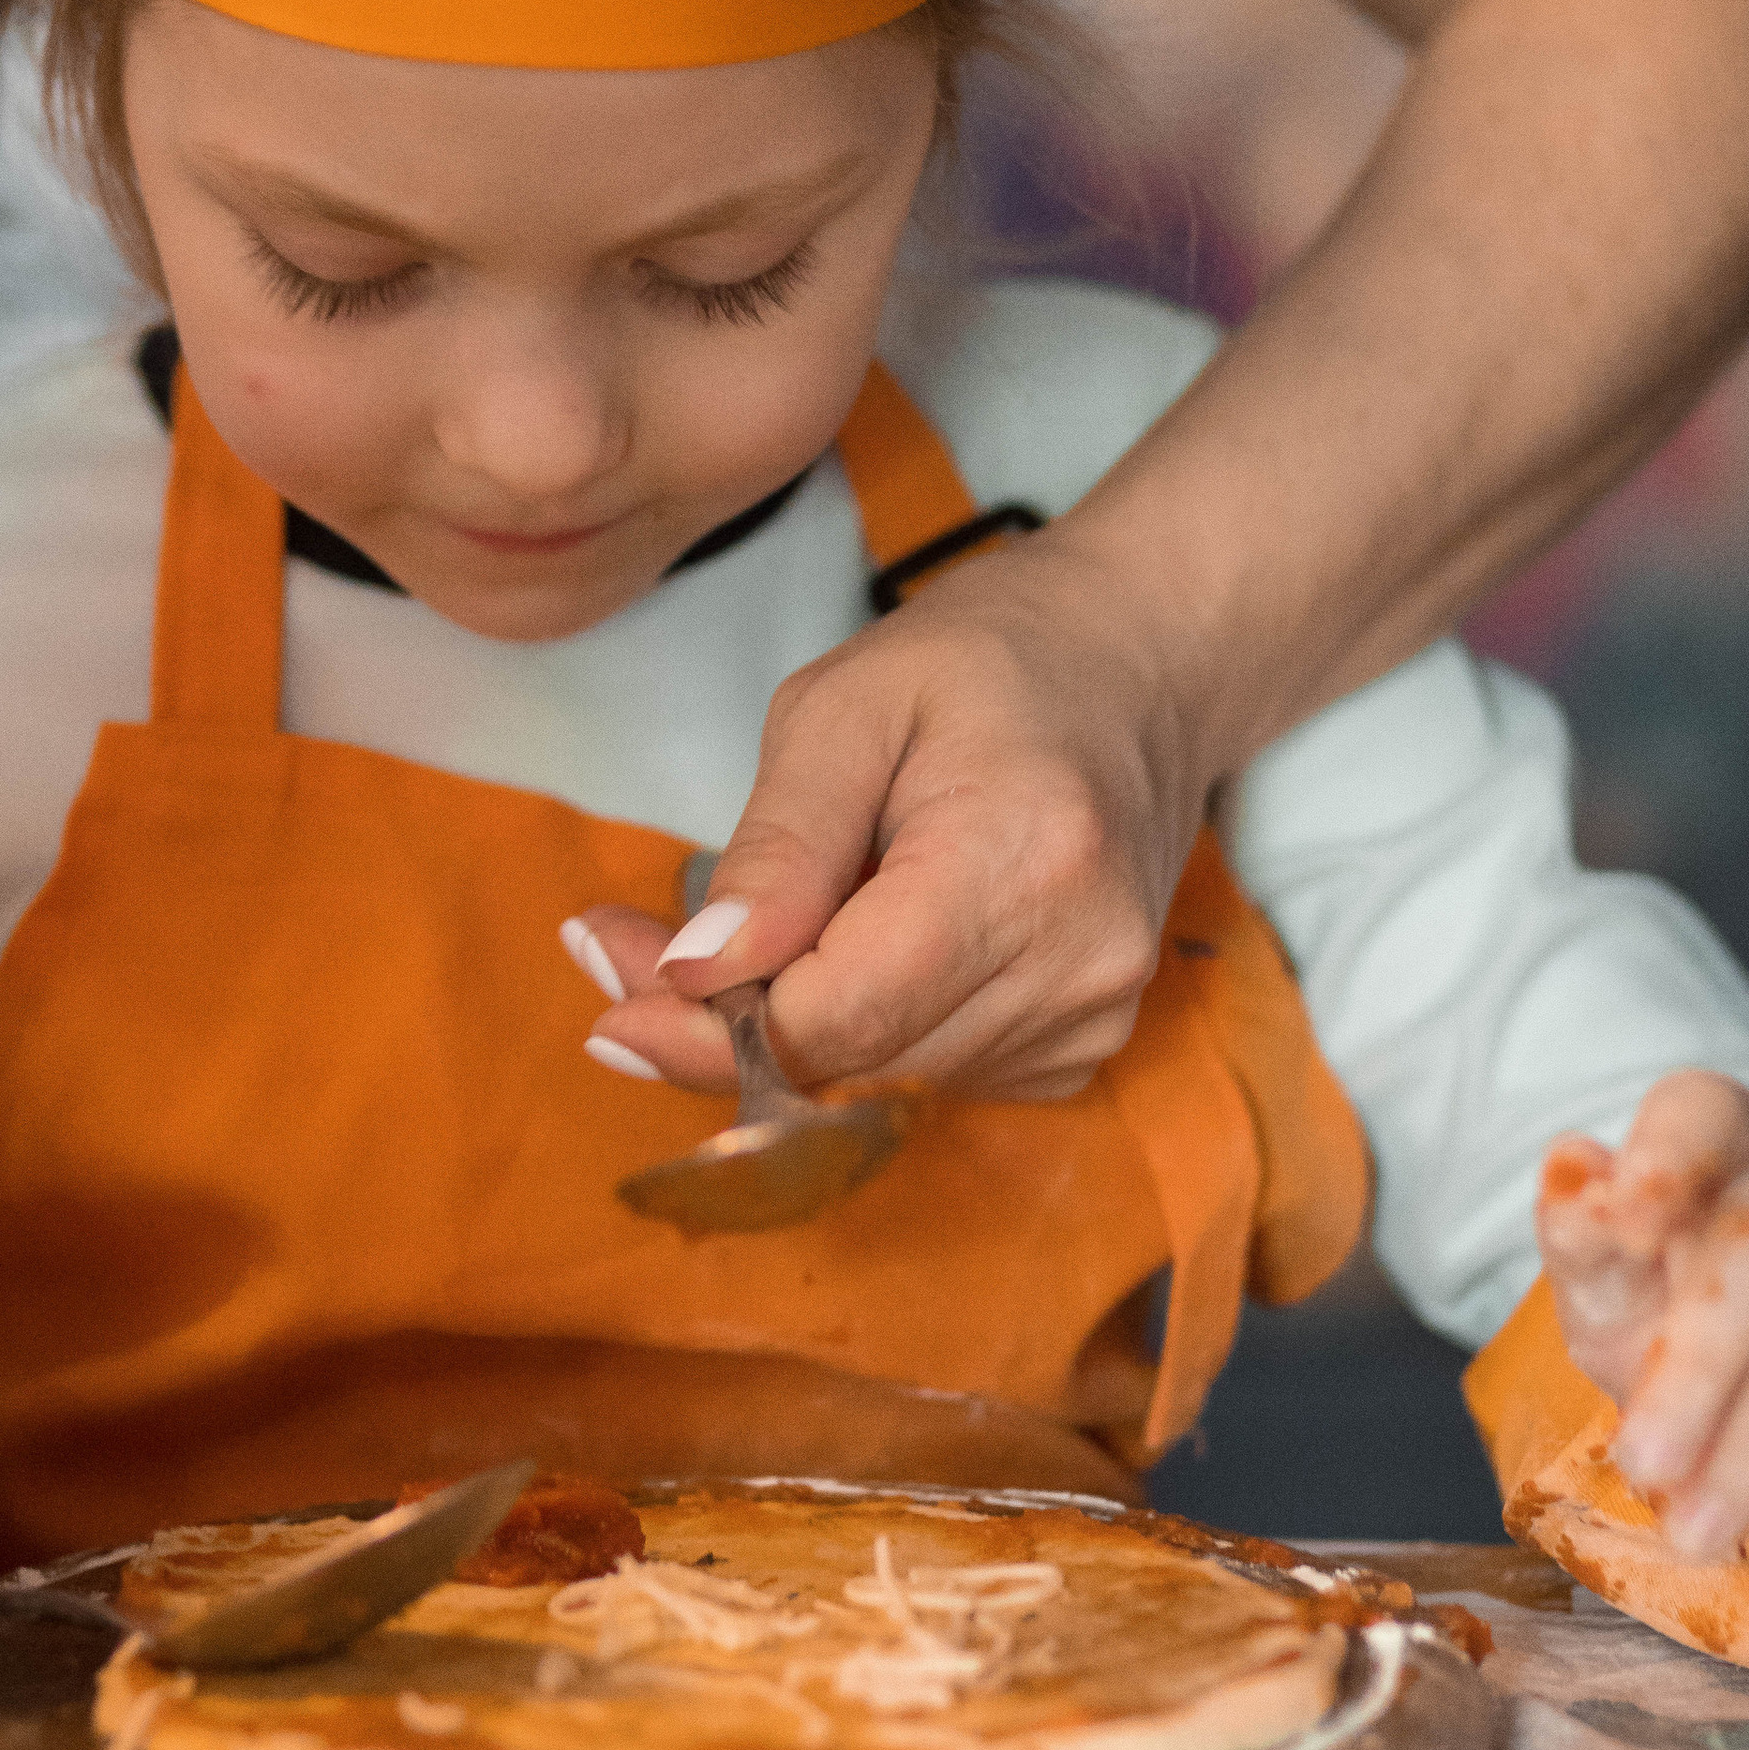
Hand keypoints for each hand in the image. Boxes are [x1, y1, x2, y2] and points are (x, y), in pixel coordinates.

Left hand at [564, 525, 1203, 1098]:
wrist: (1137, 671)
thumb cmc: (981, 667)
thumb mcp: (843, 709)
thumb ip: (774, 849)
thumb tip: (693, 976)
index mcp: (1022, 864)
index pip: (839, 1017)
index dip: (705, 1027)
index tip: (610, 982)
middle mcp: (1078, 964)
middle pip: (851, 1062)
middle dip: (722, 1022)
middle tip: (631, 946)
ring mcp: (1093, 1016)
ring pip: (878, 1082)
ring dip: (790, 1024)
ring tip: (755, 922)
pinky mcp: (1082, 1046)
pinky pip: (926, 1076)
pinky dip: (864, 1025)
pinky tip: (858, 938)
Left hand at [1538, 1071, 1748, 1560]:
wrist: (1731, 1346)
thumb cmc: (1660, 1286)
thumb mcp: (1605, 1272)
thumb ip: (1585, 1240)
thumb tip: (1572, 1176)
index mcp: (1717, 1131)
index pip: (1697, 1116)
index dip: (1666, 1163)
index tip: (1620, 1217)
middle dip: (1700, 1366)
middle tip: (1642, 1462)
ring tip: (1692, 1530)